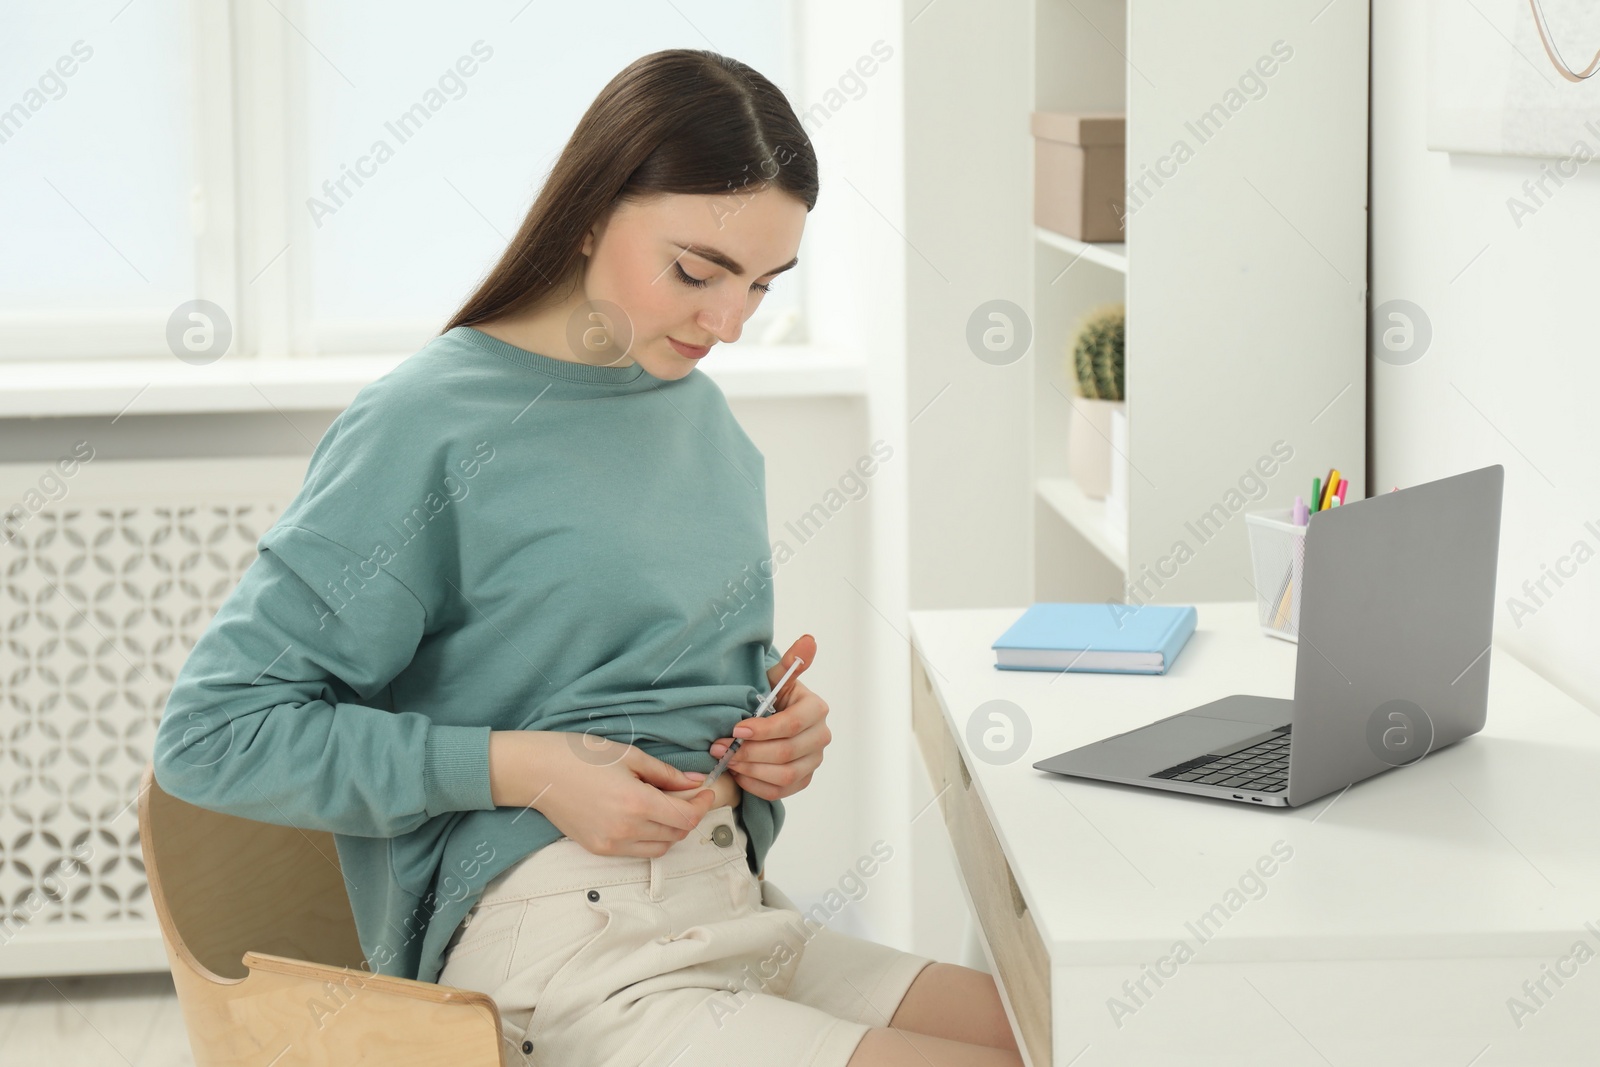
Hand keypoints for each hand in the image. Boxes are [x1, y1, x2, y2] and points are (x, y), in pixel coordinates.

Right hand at [491, 731, 718, 857]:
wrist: (539, 772)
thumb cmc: (583, 756)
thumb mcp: (630, 756)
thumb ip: (666, 774)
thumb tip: (694, 783)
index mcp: (637, 804)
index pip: (686, 818)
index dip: (702, 806)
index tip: (705, 792)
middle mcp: (627, 830)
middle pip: (677, 835)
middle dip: (688, 816)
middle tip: (685, 795)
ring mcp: (611, 844)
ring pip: (659, 848)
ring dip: (670, 830)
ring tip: (662, 806)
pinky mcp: (599, 849)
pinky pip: (636, 851)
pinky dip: (648, 838)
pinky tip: (641, 817)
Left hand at [709, 636, 831, 801]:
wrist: (771, 718)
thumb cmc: (771, 697)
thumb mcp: (776, 677)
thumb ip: (791, 662)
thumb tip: (809, 639)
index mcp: (816, 709)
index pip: (792, 725)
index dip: (763, 730)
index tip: (736, 729)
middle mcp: (820, 737)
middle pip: (786, 753)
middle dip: (749, 752)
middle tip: (720, 748)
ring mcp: (813, 762)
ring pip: (783, 775)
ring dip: (750, 769)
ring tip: (726, 760)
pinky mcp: (802, 780)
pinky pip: (779, 791)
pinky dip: (755, 785)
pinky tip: (738, 772)